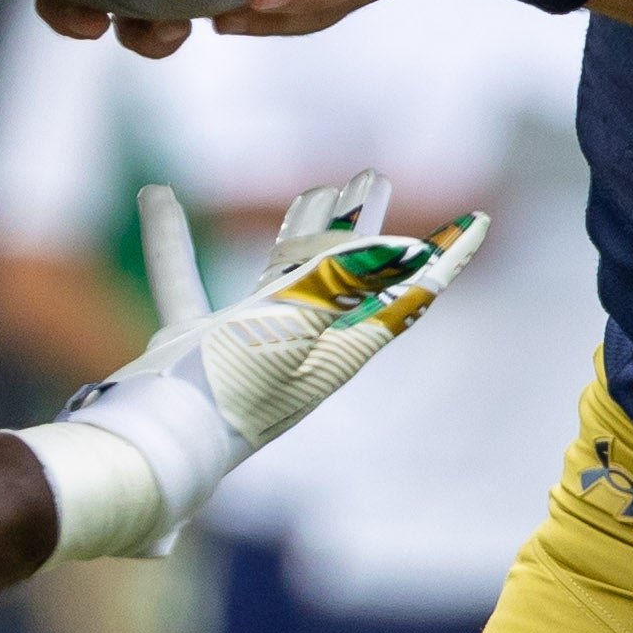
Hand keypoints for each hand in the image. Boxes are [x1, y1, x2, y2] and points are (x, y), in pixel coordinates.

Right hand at [36, 173, 487, 556]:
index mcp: (339, 348)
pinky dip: (170, 237)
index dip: (445, 258)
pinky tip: (156, 196)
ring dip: (301, 231)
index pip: (408, 294)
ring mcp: (249, 345)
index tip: (477, 222)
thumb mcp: (294, 332)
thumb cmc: (228, 396)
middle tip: (375, 178)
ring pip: (285, 273)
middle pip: (350, 275)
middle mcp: (302, 345)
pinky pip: (187, 276)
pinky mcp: (197, 344)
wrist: (155, 454)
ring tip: (315, 190)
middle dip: (367, 226)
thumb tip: (412, 250)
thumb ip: (348, 284)